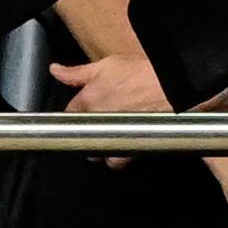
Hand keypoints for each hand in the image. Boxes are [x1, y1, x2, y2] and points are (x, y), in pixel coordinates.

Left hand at [48, 52, 169, 169]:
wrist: (171, 86)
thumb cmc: (143, 73)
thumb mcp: (106, 65)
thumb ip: (76, 72)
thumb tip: (55, 70)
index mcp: (89, 97)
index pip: (69, 112)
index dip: (74, 113)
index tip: (79, 114)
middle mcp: (97, 117)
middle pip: (79, 134)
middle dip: (84, 133)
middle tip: (95, 126)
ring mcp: (112, 134)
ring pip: (94, 152)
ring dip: (97, 149)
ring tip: (107, 139)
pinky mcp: (128, 147)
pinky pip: (114, 162)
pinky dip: (116, 160)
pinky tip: (121, 149)